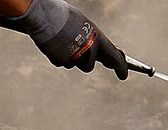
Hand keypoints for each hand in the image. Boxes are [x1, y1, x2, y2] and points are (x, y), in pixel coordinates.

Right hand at [12, 0, 128, 78]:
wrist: (44, 15)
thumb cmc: (63, 15)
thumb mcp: (83, 24)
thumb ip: (91, 38)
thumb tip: (96, 51)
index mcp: (97, 38)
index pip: (115, 56)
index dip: (121, 67)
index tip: (124, 75)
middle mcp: (89, 51)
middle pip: (89, 66)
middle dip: (95, 67)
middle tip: (110, 71)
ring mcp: (75, 58)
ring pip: (74, 64)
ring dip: (71, 58)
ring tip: (63, 43)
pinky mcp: (62, 61)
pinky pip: (61, 62)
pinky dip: (58, 55)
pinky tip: (54, 44)